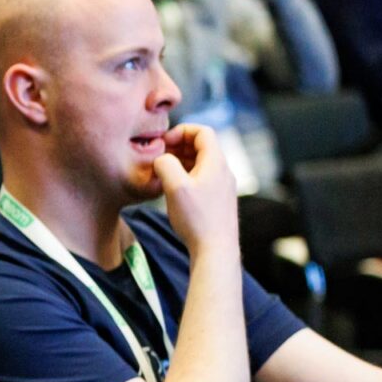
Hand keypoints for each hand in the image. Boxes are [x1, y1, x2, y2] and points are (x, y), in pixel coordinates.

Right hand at [153, 125, 240, 253]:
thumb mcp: (175, 187)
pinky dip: (186, 176)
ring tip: (162, 173)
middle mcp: (223, 171)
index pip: (202, 132)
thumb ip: (165, 165)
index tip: (164, 143)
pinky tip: (172, 189)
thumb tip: (161, 159)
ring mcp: (222, 186)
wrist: (215, 250)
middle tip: (158, 158)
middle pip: (201, 146)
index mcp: (216, 162)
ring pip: (200, 163)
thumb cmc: (197, 219)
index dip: (181, 131)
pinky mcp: (218, 199)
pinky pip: (202, 178)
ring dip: (180, 162)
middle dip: (178, 146)